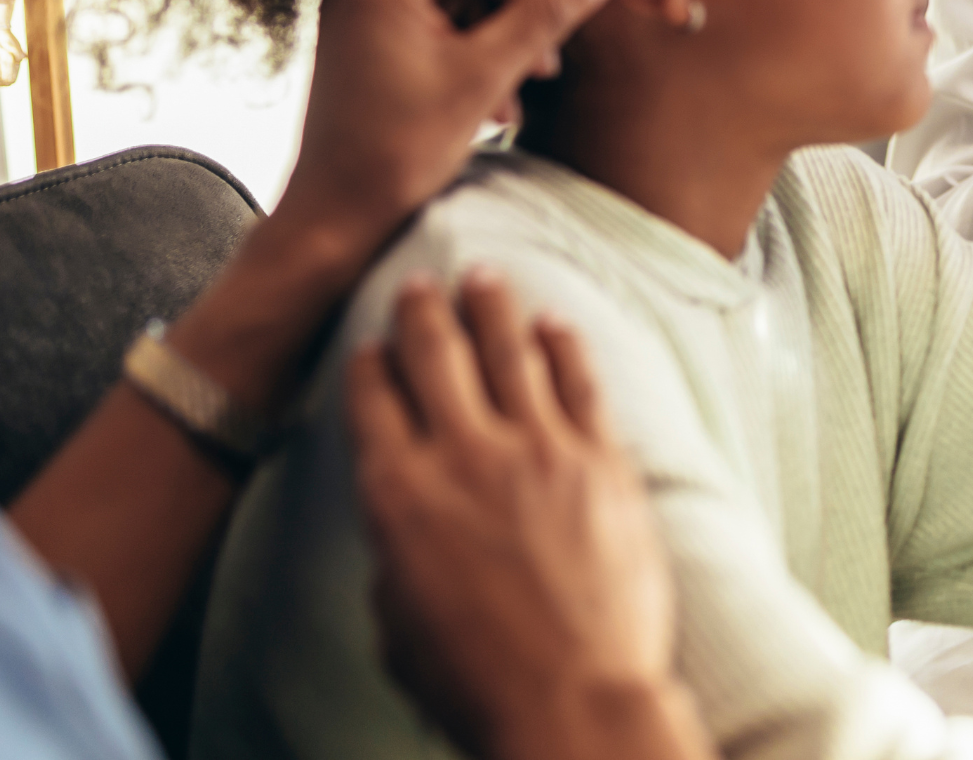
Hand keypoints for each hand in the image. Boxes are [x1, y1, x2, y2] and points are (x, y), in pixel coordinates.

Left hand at [274, 0, 624, 253]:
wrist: (335, 218)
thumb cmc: (392, 150)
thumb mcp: (484, 75)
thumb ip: (546, 11)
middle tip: (546, 56)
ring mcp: (374, 8)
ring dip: (511, 34)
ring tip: (521, 89)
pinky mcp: (380, 38)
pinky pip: (452, 21)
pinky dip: (484, 52)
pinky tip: (498, 103)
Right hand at [347, 271, 697, 759]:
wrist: (573, 698)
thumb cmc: (478, 683)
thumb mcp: (398, 625)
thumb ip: (399, 558)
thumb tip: (410, 529)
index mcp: (400, 495)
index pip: (374, 401)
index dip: (371, 363)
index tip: (373, 342)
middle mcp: (464, 454)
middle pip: (437, 355)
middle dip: (424, 310)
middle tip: (421, 281)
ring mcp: (539, 448)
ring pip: (510, 349)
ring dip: (492, 306)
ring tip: (485, 275)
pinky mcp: (601, 457)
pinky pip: (580, 381)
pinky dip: (564, 343)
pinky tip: (554, 321)